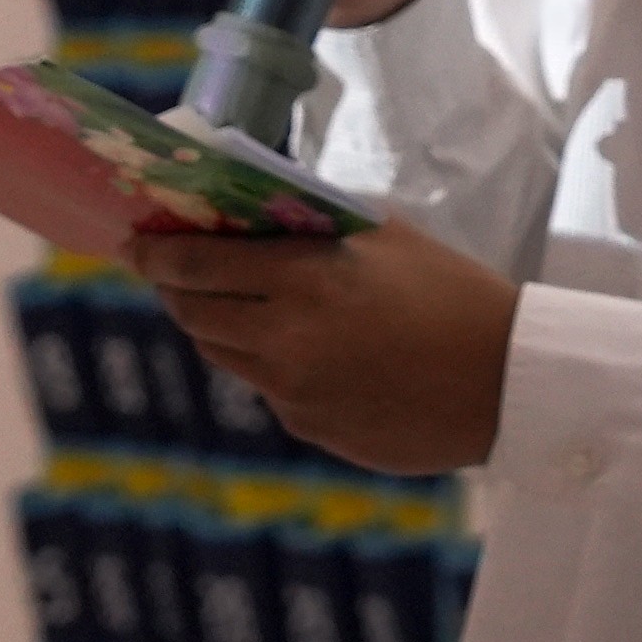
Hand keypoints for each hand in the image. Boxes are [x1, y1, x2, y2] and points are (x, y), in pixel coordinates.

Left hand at [132, 221, 522, 476]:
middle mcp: (285, 339)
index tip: (135, 242)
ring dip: (219, 326)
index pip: (197, 265)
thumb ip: (321, 228)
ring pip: (223, 354)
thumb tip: (262, 214)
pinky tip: (314, 352)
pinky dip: (272, 365)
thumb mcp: (391, 238)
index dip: (155, 253)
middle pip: (194, 314)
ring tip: (241, 308)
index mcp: (305, 281)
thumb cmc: (455, 295)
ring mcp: (293, 391)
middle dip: (176, 289)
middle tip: (174, 273)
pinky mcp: (308, 427)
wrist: (506, 382)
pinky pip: (269, 390)